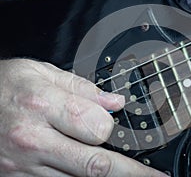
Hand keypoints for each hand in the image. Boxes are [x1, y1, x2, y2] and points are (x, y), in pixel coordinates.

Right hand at [0, 59, 167, 176]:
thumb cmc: (4, 85)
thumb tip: (115, 102)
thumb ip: (82, 88)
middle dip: (130, 172)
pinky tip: (88, 173)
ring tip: (129, 175)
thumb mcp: (41, 72)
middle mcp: (33, 139)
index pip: (96, 127)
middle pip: (94, 164)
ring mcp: (24, 165)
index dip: (111, 126)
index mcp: (43, 105)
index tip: (111, 123)